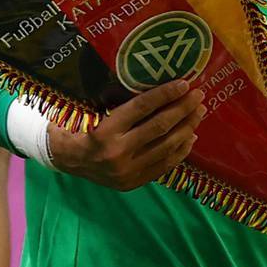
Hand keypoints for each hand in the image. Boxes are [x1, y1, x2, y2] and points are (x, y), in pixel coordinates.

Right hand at [46, 80, 206, 191]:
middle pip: (159, 127)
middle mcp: (117, 153)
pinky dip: (181, 149)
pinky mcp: (134, 182)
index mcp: (104, 131)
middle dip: (183, 109)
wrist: (67, 161)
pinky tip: (191, 136)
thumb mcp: (96, 112)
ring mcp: (127, 171)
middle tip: (198, 94)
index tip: (184, 83)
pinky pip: (165, 164)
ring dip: (187, 127)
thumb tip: (161, 89)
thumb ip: (125, 106)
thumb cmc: (81, 128)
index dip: (165, 94)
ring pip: (167, 146)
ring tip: (198, 112)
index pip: (141, 108)